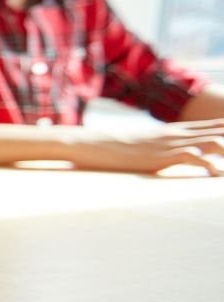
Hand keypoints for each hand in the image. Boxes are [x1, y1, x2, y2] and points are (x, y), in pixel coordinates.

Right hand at [67, 121, 223, 175]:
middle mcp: (179, 133)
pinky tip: (217, 176)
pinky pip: (194, 158)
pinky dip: (211, 166)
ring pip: (216, 141)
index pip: (216, 125)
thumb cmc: (114, 149)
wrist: (92, 144)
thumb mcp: (143, 146)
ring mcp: (171, 143)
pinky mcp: (162, 155)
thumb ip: (162, 148)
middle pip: (221, 130)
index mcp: (176, 130)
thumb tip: (174, 157)